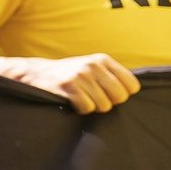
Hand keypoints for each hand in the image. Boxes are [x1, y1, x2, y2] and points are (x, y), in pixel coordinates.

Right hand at [11, 53, 139, 113]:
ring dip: (93, 107)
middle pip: (120, 97)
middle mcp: (93, 65)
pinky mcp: (68, 86)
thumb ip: (112, 77)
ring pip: (104, 105)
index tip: (108, 93)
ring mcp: (80, 75)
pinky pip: (87, 108)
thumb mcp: (91, 68)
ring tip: (81, 98)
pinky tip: (72, 101)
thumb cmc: (69, 75)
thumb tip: (134, 94)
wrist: (35, 74)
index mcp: (102, 60)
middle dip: (108, 102)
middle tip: (93, 97)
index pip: (132, 86)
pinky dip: (81, 109)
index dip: (122, 94)